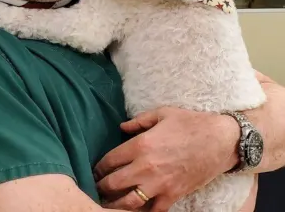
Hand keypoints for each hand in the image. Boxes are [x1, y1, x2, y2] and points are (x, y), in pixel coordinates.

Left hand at [94, 107, 240, 211]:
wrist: (220, 140)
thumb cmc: (190, 123)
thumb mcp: (161, 114)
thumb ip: (138, 121)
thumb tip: (121, 127)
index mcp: (142, 145)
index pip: (111, 160)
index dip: (99, 167)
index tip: (94, 170)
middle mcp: (147, 167)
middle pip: (114, 183)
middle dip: (102, 186)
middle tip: (95, 187)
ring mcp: (160, 184)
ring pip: (129, 202)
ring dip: (115, 204)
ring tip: (107, 203)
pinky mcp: (174, 195)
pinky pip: (153, 211)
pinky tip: (134, 211)